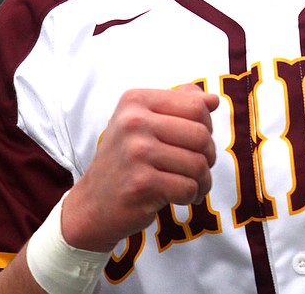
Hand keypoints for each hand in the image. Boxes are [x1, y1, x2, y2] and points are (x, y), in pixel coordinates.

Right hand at [60, 84, 219, 251]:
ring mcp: (136, 153)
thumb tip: (213, 99)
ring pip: (199, 163)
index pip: (197, 105)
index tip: (196, 142)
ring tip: (191, 184)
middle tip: (198, 167)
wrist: (91, 206)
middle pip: (201, 134)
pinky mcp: (140, 184)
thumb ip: (178, 105)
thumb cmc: (126, 160)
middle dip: (208, 154)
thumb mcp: (144, 123)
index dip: (206, 126)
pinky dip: (192, 196)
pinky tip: (181, 198)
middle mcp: (133, 122)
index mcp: (135, 100)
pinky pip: (188, 187)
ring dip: (203, 179)